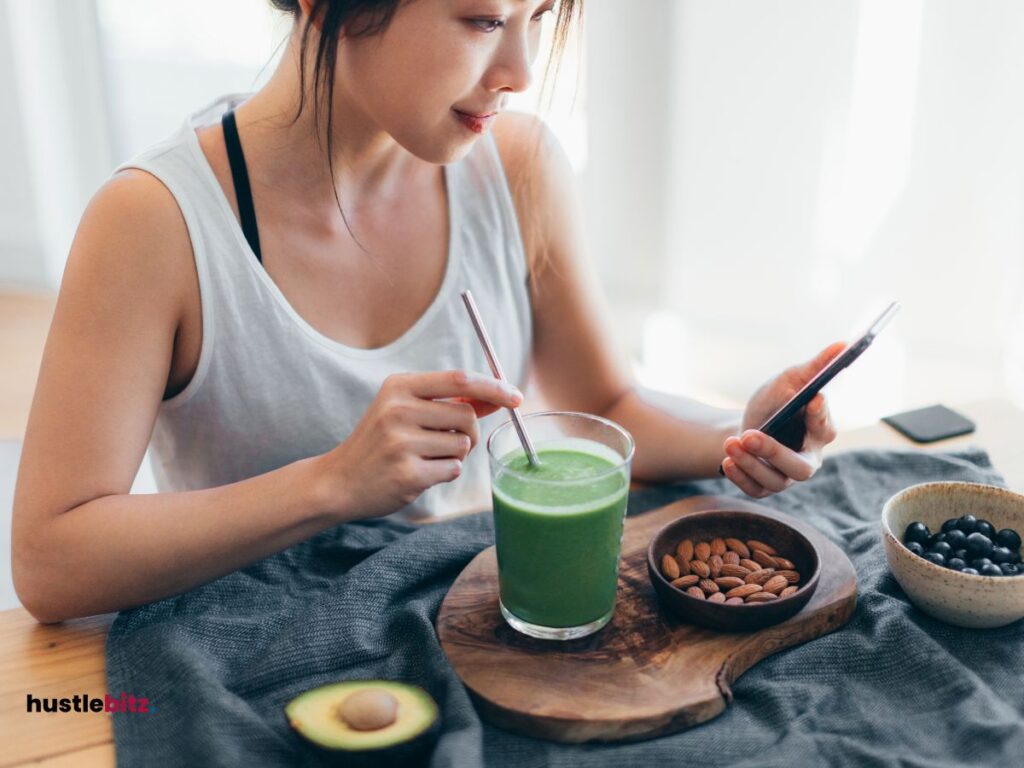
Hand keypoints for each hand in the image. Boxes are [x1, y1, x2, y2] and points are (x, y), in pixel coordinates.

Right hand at [314, 370, 521, 519]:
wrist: (340, 480)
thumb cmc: (381, 441)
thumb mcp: (406, 409)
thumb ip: (450, 401)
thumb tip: (500, 394)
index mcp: (399, 386)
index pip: (459, 380)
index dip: (493, 387)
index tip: (516, 397)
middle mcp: (398, 410)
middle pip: (466, 416)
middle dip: (468, 432)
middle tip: (447, 441)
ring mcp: (401, 443)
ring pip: (462, 446)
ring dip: (454, 455)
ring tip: (424, 457)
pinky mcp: (407, 473)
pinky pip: (452, 470)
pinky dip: (444, 474)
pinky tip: (418, 472)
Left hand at [721, 342, 843, 497]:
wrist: (743, 426)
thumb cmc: (774, 402)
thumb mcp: (789, 380)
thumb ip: (815, 367)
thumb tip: (842, 344)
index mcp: (820, 432)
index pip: (825, 428)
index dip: (820, 415)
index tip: (812, 398)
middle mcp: (807, 459)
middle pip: (800, 467)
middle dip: (773, 452)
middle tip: (749, 435)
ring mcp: (786, 477)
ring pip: (775, 480)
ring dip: (749, 462)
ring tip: (730, 442)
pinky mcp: (765, 487)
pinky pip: (755, 489)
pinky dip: (739, 476)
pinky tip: (727, 460)